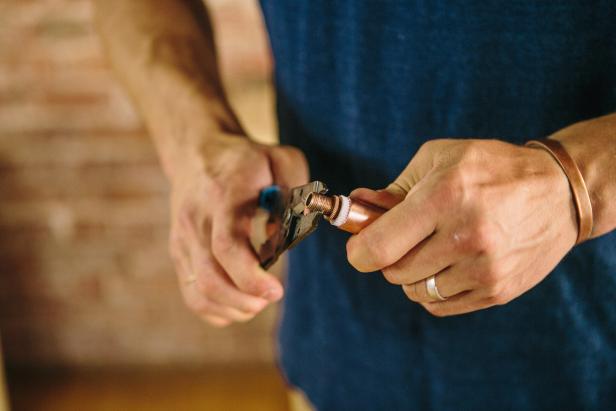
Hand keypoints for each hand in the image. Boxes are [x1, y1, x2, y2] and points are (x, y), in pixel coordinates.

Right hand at [168, 133, 307, 326]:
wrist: (196, 153)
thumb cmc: (246, 160)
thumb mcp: (281, 158)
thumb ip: (295, 192)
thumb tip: (286, 235)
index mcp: (222, 197)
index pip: (227, 246)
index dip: (250, 277)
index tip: (276, 291)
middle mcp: (196, 222)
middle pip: (209, 278)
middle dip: (243, 301)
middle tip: (270, 298)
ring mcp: (182, 240)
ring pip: (197, 292)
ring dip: (231, 308)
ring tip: (257, 303)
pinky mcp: (179, 253)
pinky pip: (191, 293)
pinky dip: (215, 309)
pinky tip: (238, 305)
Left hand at [346, 139, 577, 315]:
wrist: (558, 193)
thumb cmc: (491, 168)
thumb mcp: (439, 158)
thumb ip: (394, 188)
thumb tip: (355, 206)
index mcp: (444, 197)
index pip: (380, 246)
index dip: (359, 251)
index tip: (359, 247)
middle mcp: (465, 237)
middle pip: (394, 272)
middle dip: (387, 257)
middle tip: (401, 239)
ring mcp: (484, 269)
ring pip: (416, 291)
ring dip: (411, 274)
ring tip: (430, 249)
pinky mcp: (497, 291)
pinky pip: (440, 306)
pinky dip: (432, 290)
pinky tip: (445, 265)